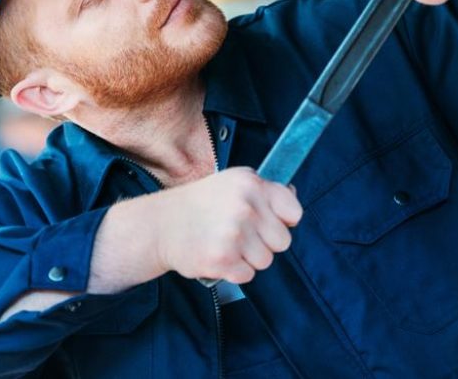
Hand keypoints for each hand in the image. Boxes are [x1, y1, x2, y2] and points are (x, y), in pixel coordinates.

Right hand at [154, 167, 302, 283]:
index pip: (294, 212)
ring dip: (249, 257)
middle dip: (265, 242)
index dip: (284, 221)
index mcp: (252, 184)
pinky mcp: (222, 259)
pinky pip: (247, 275)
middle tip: (241, 233)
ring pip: (266, 260)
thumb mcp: (234, 182)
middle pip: (283, 241)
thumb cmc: (203, 202)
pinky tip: (218, 254)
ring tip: (226, 242)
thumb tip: (294, 196)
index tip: (269, 221)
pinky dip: (234, 270)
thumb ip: (266, 189)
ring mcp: (233, 233)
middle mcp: (245, 206)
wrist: (162, 223)